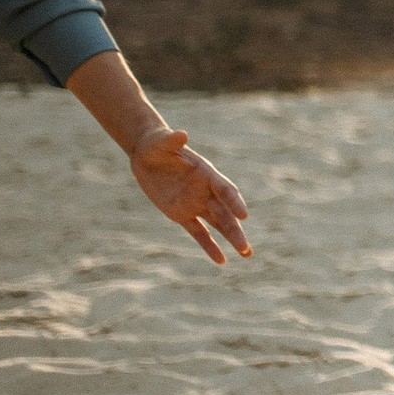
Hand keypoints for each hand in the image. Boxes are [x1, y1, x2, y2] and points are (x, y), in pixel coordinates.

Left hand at [128, 127, 251, 263]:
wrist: (147, 154)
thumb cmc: (157, 144)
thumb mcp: (162, 141)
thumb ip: (173, 140)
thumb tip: (182, 134)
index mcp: (207, 174)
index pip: (225, 190)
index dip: (234, 202)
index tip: (243, 215)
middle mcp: (206, 191)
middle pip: (225, 214)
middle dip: (235, 230)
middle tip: (245, 247)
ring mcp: (196, 204)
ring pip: (218, 224)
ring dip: (231, 238)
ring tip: (246, 254)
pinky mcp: (182, 214)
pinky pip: (199, 232)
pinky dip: (209, 246)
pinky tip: (221, 260)